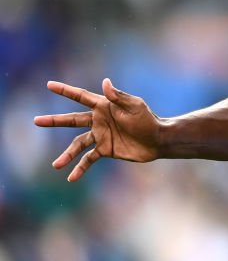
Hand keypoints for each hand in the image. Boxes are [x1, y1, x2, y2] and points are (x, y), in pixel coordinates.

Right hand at [34, 78, 161, 181]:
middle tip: (36, 121)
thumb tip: (105, 82)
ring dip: (67, 155)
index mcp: (104, 106)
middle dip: (55, 120)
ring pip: (77, 144)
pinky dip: (80, 168)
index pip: (81, 97)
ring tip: (55, 165)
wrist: (158, 140)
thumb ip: (118, 96)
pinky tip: (71, 178)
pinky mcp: (106, 150)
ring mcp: (101, 136)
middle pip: (72, 120)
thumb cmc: (148, 120)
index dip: (65, 91)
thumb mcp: (134, 106)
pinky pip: (89, 159)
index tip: (49, 85)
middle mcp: (98, 120)